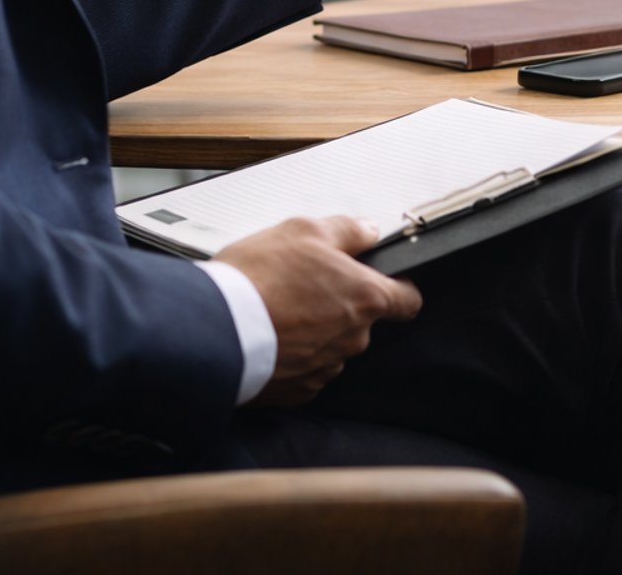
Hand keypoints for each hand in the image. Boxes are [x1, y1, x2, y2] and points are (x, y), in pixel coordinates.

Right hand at [214, 215, 421, 405]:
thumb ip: (347, 231)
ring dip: (313, 331)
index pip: (408, 301)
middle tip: (303, 286)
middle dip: (338, 305)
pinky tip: (268, 336)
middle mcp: (353, 338)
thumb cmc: (259, 279)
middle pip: (361, 321)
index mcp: (365, 298)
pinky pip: (304, 371)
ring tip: (278, 311)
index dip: (398, 288)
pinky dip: (292, 356)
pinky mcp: (296, 391)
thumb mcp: (305, 230)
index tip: (383, 281)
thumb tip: (368, 232)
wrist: (213, 330)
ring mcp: (325, 368)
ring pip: (331, 346)